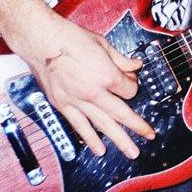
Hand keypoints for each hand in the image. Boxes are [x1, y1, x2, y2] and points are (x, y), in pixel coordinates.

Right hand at [16, 13, 155, 158]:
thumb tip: (136, 66)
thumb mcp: (104, 45)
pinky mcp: (62, 105)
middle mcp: (94, 92)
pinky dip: (90, 139)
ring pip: (103, 125)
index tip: (130, 79)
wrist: (41, 41)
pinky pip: (80, 126)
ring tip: (131, 152)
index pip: (130, 89)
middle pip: (122, 113)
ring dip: (119, 140)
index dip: (133, 85)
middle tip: (150, 136)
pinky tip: (100, 150)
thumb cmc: (72, 39)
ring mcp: (77, 101)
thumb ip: (122, 60)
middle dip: (138, 126)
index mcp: (107, 76)